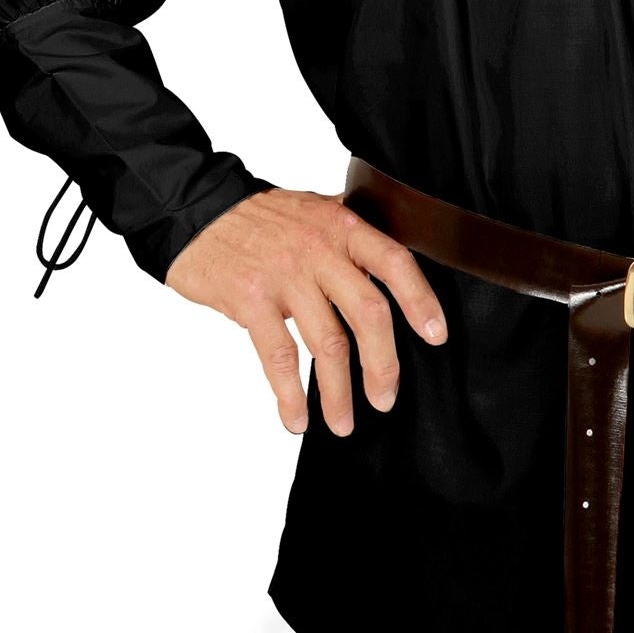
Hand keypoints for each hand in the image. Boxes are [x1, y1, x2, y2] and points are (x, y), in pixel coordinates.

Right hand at [164, 188, 448, 438]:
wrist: (197, 211)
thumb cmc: (260, 216)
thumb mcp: (315, 209)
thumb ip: (350, 236)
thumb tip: (391, 265)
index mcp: (341, 226)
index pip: (394, 262)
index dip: (420, 300)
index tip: (436, 335)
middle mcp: (319, 249)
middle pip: (367, 312)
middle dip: (382, 364)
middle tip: (386, 398)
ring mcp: (285, 275)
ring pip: (326, 343)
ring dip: (338, 392)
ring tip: (343, 422)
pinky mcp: (250, 299)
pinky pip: (279, 356)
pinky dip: (290, 394)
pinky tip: (297, 418)